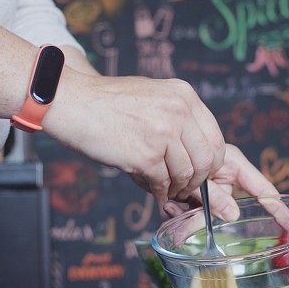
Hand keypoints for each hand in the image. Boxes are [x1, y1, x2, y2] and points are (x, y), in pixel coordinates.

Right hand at [43, 73, 225, 202]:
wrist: (72, 102)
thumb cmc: (107, 103)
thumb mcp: (154, 95)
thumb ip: (178, 116)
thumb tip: (196, 149)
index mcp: (185, 96)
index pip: (216, 138)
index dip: (211, 163)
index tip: (201, 173)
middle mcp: (179, 111)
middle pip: (207, 160)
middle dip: (198, 180)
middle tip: (185, 187)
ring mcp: (164, 133)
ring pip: (187, 174)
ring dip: (177, 188)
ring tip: (165, 188)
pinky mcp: (146, 155)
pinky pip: (163, 183)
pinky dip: (159, 191)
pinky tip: (152, 188)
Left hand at [162, 144, 288, 232]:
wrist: (150, 143)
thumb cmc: (172, 149)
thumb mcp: (197, 178)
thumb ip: (213, 197)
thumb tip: (234, 215)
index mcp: (232, 164)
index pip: (263, 190)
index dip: (279, 209)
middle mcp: (223, 175)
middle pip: (229, 206)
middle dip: (209, 218)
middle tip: (186, 219)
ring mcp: (209, 187)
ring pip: (208, 214)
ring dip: (189, 215)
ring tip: (172, 207)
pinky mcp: (192, 196)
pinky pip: (192, 213)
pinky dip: (179, 213)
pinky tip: (167, 205)